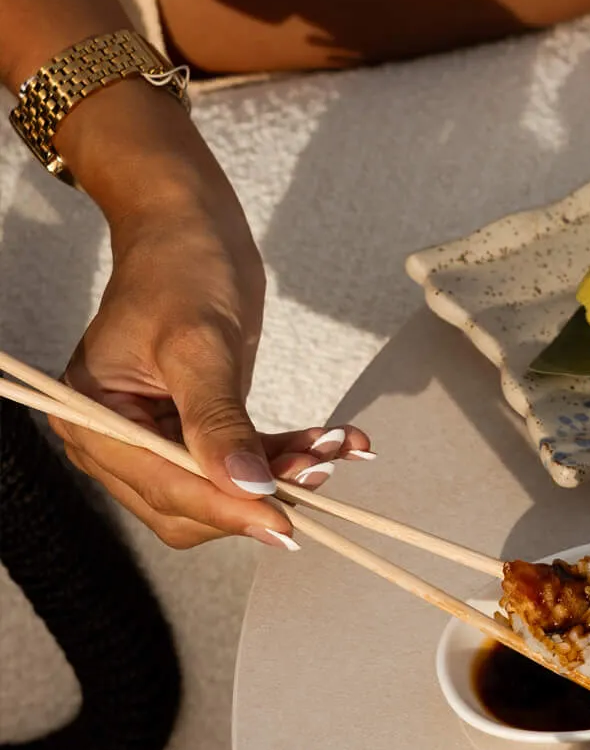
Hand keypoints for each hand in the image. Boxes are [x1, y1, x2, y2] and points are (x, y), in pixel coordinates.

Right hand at [55, 176, 371, 549]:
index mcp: (93, 420)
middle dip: (258, 494)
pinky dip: (285, 452)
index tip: (284, 520)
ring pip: (223, 485)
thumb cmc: (181, 268)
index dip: (226, 507)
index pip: (163, 486)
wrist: (191, 229)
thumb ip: (219, 419)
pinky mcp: (194, 426)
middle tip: (320, 471)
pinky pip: (240, 457)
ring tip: (336, 448)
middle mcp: (116, 440)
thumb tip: (249, 488)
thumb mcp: (200, 343)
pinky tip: (334, 441)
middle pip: (189, 503)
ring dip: (283, 473)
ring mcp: (155, 436)